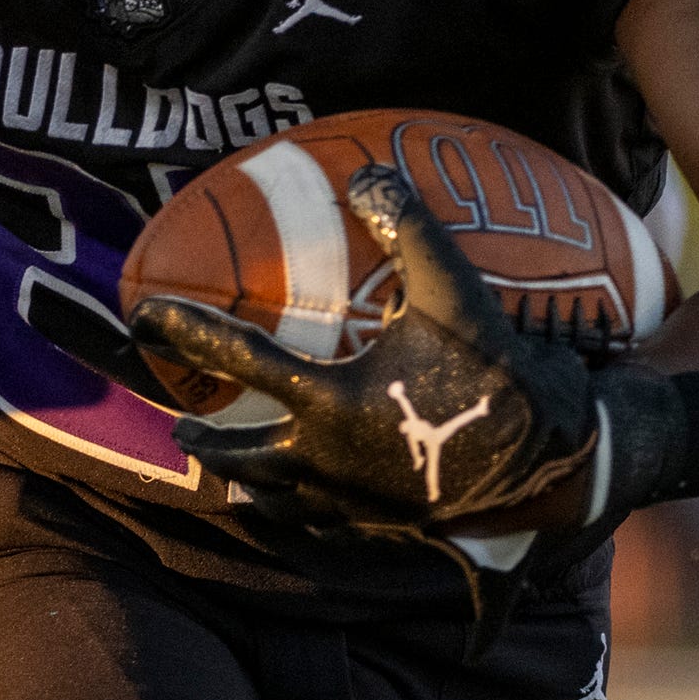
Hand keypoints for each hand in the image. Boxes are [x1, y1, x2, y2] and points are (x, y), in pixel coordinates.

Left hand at [130, 165, 603, 535]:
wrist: (556, 464)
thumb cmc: (499, 376)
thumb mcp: (455, 293)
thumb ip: (410, 230)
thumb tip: (368, 174)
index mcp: (330, 406)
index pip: (238, 360)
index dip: (186, 332)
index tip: (142, 317)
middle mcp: (329, 462)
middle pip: (240, 455)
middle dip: (205, 441)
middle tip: (181, 426)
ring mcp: (355, 503)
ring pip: (276, 499)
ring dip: (244, 480)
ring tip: (228, 467)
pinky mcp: (386, 526)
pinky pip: (321, 523)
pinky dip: (296, 510)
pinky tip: (301, 498)